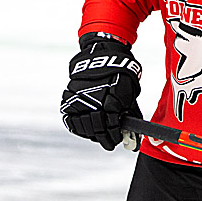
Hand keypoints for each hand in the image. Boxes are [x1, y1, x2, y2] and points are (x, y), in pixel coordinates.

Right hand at [60, 33, 142, 149]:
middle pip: (97, 130)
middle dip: (104, 139)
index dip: (115, 137)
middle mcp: (93, 103)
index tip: (116, 141)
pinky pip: (71, 120)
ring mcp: (79, 101)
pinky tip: (86, 129)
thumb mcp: (130, 94)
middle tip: (108, 144)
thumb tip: (133, 133)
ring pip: (83, 127)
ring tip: (97, 136)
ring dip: (92, 134)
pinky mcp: (68, 99)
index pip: (112, 128)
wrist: (103, 56)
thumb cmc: (121, 75)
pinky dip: (78, 127)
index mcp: (111, 102)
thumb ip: (130, 114)